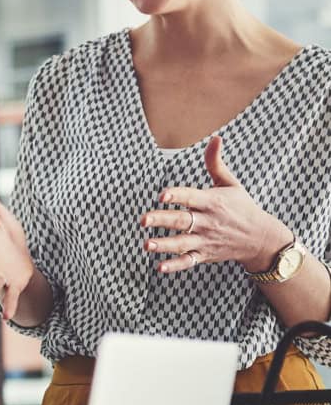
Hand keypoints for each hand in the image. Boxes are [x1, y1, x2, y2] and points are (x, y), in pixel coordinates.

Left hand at [141, 135, 289, 274]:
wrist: (260, 238)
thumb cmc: (242, 207)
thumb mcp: (231, 184)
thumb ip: (216, 163)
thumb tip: (215, 138)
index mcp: (212, 202)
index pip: (192, 197)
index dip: (177, 195)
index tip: (162, 195)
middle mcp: (208, 222)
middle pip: (182, 221)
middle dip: (162, 220)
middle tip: (143, 219)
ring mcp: (205, 240)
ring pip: (182, 243)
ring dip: (164, 245)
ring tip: (146, 245)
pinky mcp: (205, 255)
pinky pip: (188, 261)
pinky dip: (175, 265)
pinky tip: (159, 267)